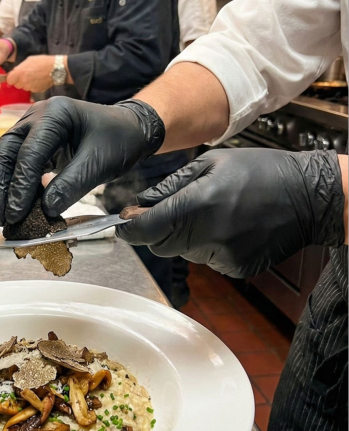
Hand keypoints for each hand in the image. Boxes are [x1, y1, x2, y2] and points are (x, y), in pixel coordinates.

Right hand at [0, 96, 165, 224]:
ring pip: (6, 159)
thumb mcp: (99, 163)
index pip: (28, 152)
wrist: (130, 131)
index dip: (20, 185)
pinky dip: (16, 187)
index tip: (16, 213)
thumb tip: (46, 210)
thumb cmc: (119, 140)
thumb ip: (72, 185)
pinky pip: (17, 165)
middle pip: (5, 151)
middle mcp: (36, 117)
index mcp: (54, 113)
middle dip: (1, 187)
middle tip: (4, 219)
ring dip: (3, 188)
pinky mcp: (34, 143)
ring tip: (6, 218)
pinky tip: (19, 208)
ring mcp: (32, 128)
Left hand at [7, 55, 54, 92]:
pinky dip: (33, 85)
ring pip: (24, 87)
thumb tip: (14, 72)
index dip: (11, 78)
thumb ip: (20, 67)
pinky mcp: (36, 91)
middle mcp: (24, 81)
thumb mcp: (29, 60)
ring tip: (34, 76)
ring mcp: (30, 87)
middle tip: (26, 75)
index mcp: (20, 73)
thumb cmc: (43, 62)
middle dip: (19, 81)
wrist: (56, 69)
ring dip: (26, 83)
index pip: (9, 80)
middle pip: (16, 85)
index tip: (14, 76)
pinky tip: (39, 79)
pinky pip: (31, 89)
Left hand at [117, 148, 345, 277]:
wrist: (308, 196)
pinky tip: (229, 226)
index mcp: (199, 204)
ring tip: (213, 212)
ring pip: (184, 253)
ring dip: (186, 237)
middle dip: (158, 230)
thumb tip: (141, 202)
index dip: (129, 229)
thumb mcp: (211, 163)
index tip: (123, 224)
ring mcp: (223, 256)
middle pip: (160, 245)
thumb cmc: (260, 171)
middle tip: (173, 210)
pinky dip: (208, 246)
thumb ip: (171, 186)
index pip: (147, 229)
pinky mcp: (236, 268)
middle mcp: (208, 235)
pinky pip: (208, 260)